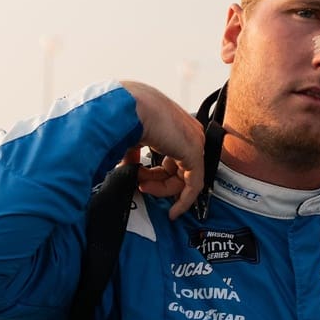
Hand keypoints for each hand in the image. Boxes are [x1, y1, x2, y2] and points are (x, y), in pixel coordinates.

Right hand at [120, 80, 211, 217]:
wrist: (128, 107)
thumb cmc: (125, 115)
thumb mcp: (130, 138)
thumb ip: (133, 153)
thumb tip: (128, 168)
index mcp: (173, 126)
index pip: (172, 158)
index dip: (155, 175)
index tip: (139, 182)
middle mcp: (187, 133)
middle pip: (178, 169)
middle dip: (156, 182)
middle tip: (138, 184)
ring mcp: (193, 142)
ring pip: (184, 179)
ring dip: (161, 189)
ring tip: (141, 185)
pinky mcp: (194, 153)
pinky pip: (194, 185)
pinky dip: (184, 201)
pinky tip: (173, 213)